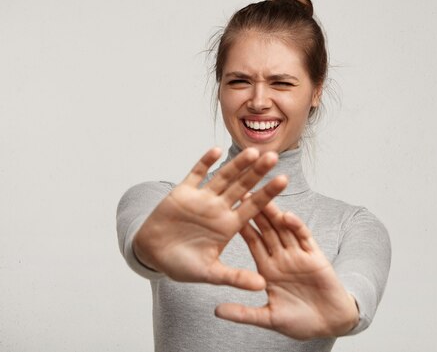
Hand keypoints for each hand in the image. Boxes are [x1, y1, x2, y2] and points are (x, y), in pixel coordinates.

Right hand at [133, 147, 286, 290]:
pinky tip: (215, 150)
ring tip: (253, 151)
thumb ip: (235, 277)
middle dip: (257, 172)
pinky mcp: (183, 192)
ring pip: (223, 177)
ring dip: (237, 164)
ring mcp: (202, 198)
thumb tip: (262, 286)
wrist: (153, 255)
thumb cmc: (182, 265)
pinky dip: (204, 163)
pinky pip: (196, 174)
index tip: (284, 180)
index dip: (268, 193)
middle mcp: (219, 208)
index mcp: (229, 225)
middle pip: (242, 187)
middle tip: (274, 157)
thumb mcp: (210, 273)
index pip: (253, 206)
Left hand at [215, 202, 358, 339]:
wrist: (329, 325)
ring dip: (274, 213)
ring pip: (283, 228)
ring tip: (263, 196)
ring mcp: (298, 255)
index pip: (253, 242)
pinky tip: (287, 216)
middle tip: (243, 192)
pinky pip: (304, 238)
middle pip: (266, 229)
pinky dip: (296, 226)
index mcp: (268, 269)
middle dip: (255, 211)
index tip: (227, 211)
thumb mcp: (268, 318)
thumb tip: (216, 311)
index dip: (242, 227)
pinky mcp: (314, 257)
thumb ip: (243, 313)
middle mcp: (281, 258)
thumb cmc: (300, 322)